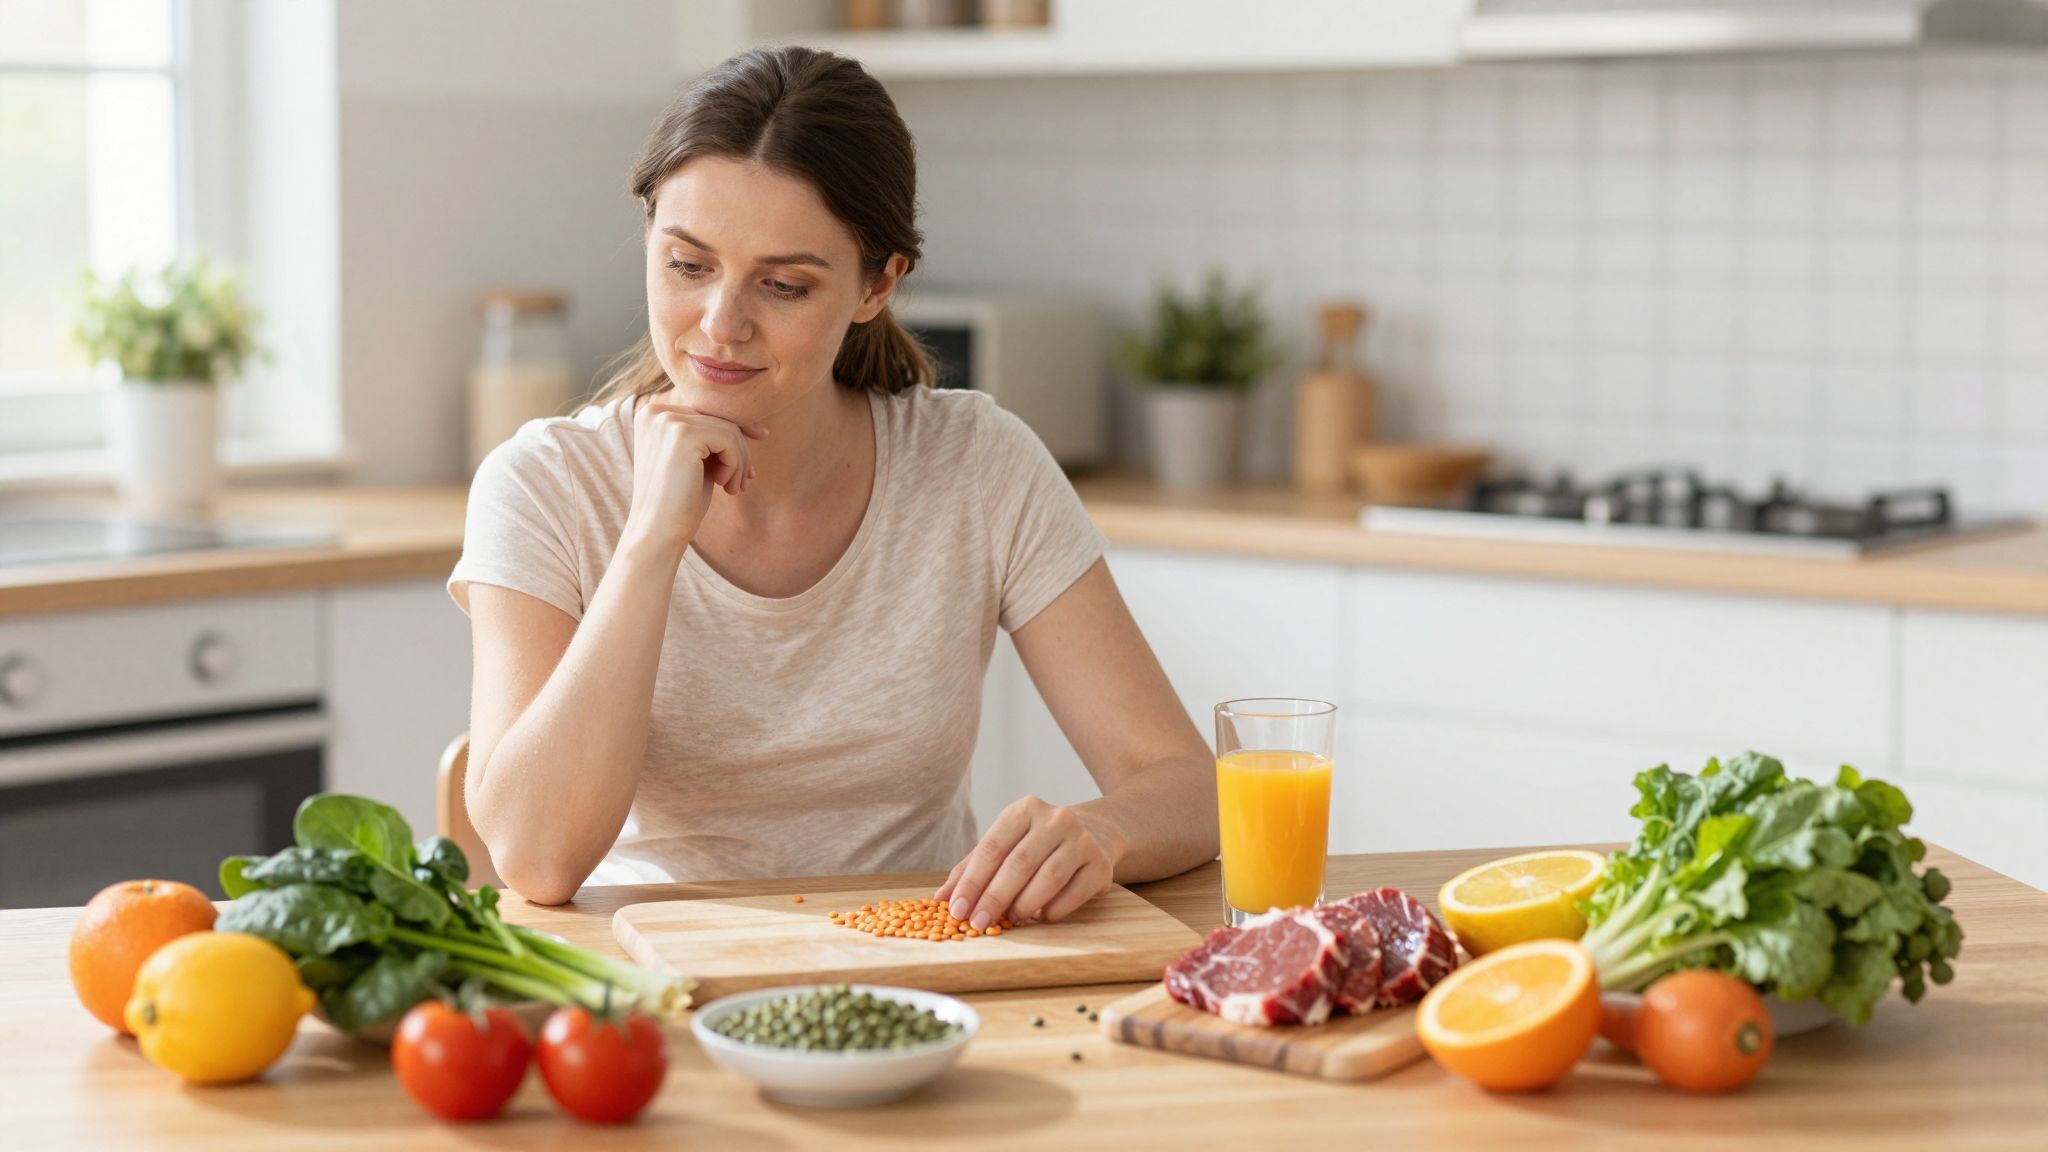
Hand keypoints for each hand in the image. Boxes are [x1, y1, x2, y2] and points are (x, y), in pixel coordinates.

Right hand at [623, 396, 768, 551]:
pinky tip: (725, 486)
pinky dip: (735, 464)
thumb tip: (753, 425)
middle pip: (718, 418)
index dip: (735, 431)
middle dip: (739, 450)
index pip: (706, 412)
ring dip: (739, 461)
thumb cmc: (680, 500)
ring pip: (727, 429)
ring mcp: (667, 421)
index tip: (757, 447)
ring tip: (734, 488)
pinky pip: (728, 439)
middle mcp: (656, 412)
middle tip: (744, 481)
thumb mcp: (696, 460)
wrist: (658, 532)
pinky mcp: (681, 435)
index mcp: (653, 414)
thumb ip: (711, 437)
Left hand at [934, 797, 1123, 930]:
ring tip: (1011, 921)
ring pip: (1048, 878)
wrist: (1095, 833)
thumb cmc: (1037, 844)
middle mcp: (1056, 819)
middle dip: (994, 898)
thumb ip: (972, 868)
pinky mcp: (1101, 864)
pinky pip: (1074, 893)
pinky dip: (1053, 910)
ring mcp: (1082, 840)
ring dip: (1024, 905)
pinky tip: (1040, 916)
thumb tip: (942, 897)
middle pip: (1018, 864)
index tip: (957, 910)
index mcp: (1024, 810)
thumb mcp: (1006, 845)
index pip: (992, 848)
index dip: (972, 882)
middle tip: (977, 923)